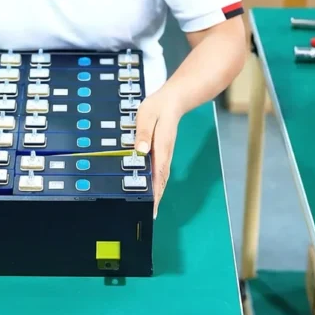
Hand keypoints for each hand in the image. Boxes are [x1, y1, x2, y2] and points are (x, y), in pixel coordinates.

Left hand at [133, 91, 180, 218]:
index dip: (155, 191)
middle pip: (161, 180)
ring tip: (151, 208)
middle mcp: (165, 153)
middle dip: (157, 198)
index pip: (158, 173)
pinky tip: (152, 190)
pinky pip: (161, 171)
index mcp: (161, 146)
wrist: (174, 100)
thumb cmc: (158, 107)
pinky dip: (157, 183)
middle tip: (151, 215)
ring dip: (157, 192)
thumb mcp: (146, 115)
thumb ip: (143, 132)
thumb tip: (140, 150)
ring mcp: (166, 154)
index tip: (153, 206)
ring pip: (162, 177)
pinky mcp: (163, 152)